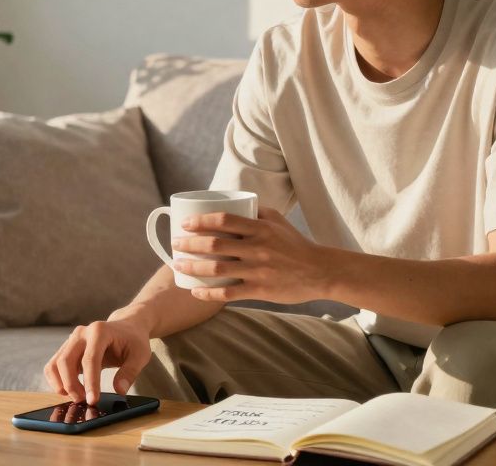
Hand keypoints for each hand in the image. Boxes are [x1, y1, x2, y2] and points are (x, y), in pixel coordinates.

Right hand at [43, 316, 151, 405]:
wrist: (126, 327)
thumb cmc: (133, 341)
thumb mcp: (140, 355)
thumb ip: (130, 372)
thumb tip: (119, 390)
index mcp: (100, 331)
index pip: (90, 359)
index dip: (90, 382)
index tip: (92, 400)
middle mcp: (81, 333)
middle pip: (65, 360)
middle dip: (71, 385)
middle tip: (83, 401)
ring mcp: (71, 340)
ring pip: (54, 364)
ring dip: (61, 384)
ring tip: (77, 397)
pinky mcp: (66, 348)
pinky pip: (53, 366)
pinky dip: (56, 380)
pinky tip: (69, 391)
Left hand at [171, 205, 335, 304]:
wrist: (319, 272)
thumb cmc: (296, 245)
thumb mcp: (278, 221)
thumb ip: (256, 212)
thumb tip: (234, 202)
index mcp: (260, 228)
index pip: (224, 220)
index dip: (201, 221)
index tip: (185, 224)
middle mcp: (257, 248)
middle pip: (215, 244)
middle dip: (189, 244)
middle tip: (175, 244)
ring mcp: (257, 270)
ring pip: (217, 269)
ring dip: (193, 267)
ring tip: (178, 265)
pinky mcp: (259, 290)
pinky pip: (228, 292)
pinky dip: (208, 293)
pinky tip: (196, 292)